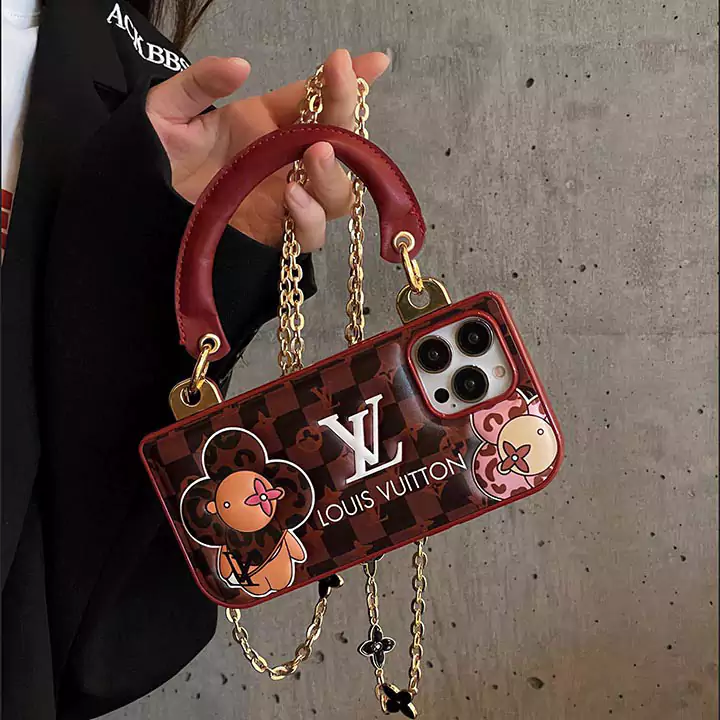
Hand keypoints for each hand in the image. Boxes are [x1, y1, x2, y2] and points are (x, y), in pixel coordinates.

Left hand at [146, 49, 388, 250]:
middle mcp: (284, 163)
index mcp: (266, 125)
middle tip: (339, 94)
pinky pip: (310, 234)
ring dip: (335, 173)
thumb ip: (199, 83)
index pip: (316, 101)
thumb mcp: (167, 109)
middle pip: (338, 144)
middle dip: (346, 115)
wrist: (137, 208)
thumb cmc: (151, 158)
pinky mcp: (275, 235)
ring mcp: (284, 201)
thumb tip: (238, 67)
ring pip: (336, 192)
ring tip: (318, 152)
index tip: (374, 61)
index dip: (347, 83)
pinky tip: (293, 196)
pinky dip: (310, 216)